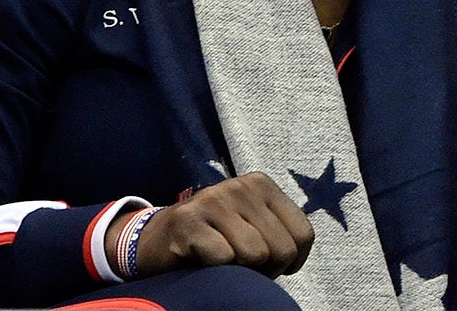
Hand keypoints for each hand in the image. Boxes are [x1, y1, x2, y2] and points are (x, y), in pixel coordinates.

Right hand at [106, 173, 314, 279]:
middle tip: (242, 267)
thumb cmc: (213, 239)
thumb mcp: (252, 226)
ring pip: (255, 254)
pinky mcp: (188, 221)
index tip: (271, 266)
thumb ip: (278, 232)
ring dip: (241, 271)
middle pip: (282, 248)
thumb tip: (296, 256)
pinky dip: (216, 270)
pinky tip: (201, 260)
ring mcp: (213, 200)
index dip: (291, 262)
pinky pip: (223, 259)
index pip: (303, 234)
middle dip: (267, 270)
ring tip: (223, 262)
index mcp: (262, 185)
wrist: (153, 240)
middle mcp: (240, 186)